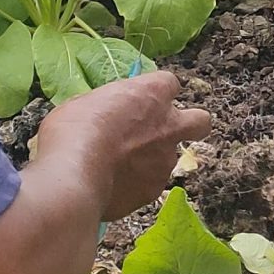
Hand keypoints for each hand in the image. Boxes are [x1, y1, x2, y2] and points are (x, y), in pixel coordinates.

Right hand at [32, 71, 212, 222]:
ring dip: (150, 160)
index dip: (156, 92)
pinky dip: (134, 185)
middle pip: (200, 121)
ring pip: (169, 157)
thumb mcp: (85, 102)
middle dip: (190, 125)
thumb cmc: (73, 130)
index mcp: (153, 93)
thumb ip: (109, 107)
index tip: (140, 101)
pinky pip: (148, 184)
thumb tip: (108, 115)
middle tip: (163, 132)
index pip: (169, 83)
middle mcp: (169, 125)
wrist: (74, 176)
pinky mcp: (154, 190)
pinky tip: (110, 186)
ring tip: (116, 167)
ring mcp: (165, 161)